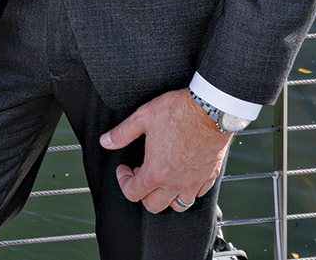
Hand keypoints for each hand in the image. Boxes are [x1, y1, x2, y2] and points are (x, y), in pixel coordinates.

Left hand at [100, 89, 228, 212]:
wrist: (210, 109)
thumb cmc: (178, 111)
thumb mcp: (142, 117)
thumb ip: (122, 133)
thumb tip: (105, 141)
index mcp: (156, 172)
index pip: (133, 193)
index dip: (123, 181)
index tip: (124, 169)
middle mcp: (175, 183)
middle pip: (154, 206)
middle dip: (143, 194)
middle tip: (141, 173)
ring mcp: (194, 181)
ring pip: (178, 205)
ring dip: (167, 196)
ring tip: (162, 177)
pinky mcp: (210, 176)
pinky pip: (197, 194)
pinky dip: (188, 190)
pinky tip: (183, 173)